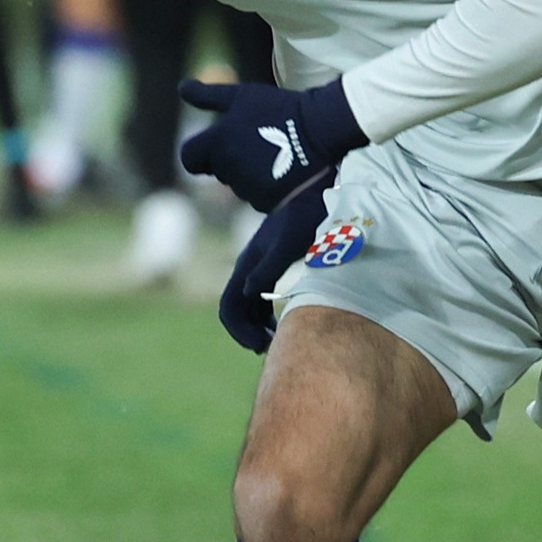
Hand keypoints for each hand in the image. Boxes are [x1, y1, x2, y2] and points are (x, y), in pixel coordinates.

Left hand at [178, 78, 364, 212]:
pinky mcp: (266, 201)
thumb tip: (182, 88)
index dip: (200, 154)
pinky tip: (282, 170)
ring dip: (248, 173)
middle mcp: (227, 169)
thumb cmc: (278, 108)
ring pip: (237, 185)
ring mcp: (246, 187)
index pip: (190, 158)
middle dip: (229, 161)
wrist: (319, 128)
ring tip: (273, 154)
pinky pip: (256, 198)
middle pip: (217, 171)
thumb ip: (208, 96)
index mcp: (216, 144)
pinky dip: (265, 187)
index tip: (217, 146)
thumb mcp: (241, 96)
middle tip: (255, 143)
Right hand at [220, 182, 334, 353]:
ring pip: (249, 308)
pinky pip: (262, 302)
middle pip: (236, 311)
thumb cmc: (304, 217)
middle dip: (247, 333)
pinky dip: (268, 318)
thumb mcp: (288, 242)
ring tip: (277, 342)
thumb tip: (249, 292)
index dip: (239, 330)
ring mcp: (260, 270)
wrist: (312, 192)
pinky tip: (286, 327)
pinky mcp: (274, 271)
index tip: (260, 346)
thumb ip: (269, 266)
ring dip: (257, 328)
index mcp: (247, 265)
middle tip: (270, 349)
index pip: (229, 306)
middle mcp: (248, 270)